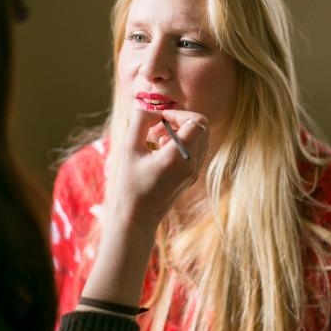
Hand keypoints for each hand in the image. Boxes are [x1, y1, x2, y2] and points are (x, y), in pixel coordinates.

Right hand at [112, 108, 208, 228]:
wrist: (137, 218)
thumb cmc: (130, 184)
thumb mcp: (129, 148)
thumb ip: (140, 122)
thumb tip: (154, 112)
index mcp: (178, 157)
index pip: (197, 121)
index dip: (179, 114)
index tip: (160, 120)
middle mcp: (192, 164)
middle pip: (202, 127)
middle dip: (180, 121)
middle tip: (158, 130)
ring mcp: (194, 172)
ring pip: (200, 138)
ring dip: (181, 132)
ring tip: (158, 142)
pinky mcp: (192, 177)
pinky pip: (196, 150)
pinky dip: (182, 144)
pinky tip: (161, 153)